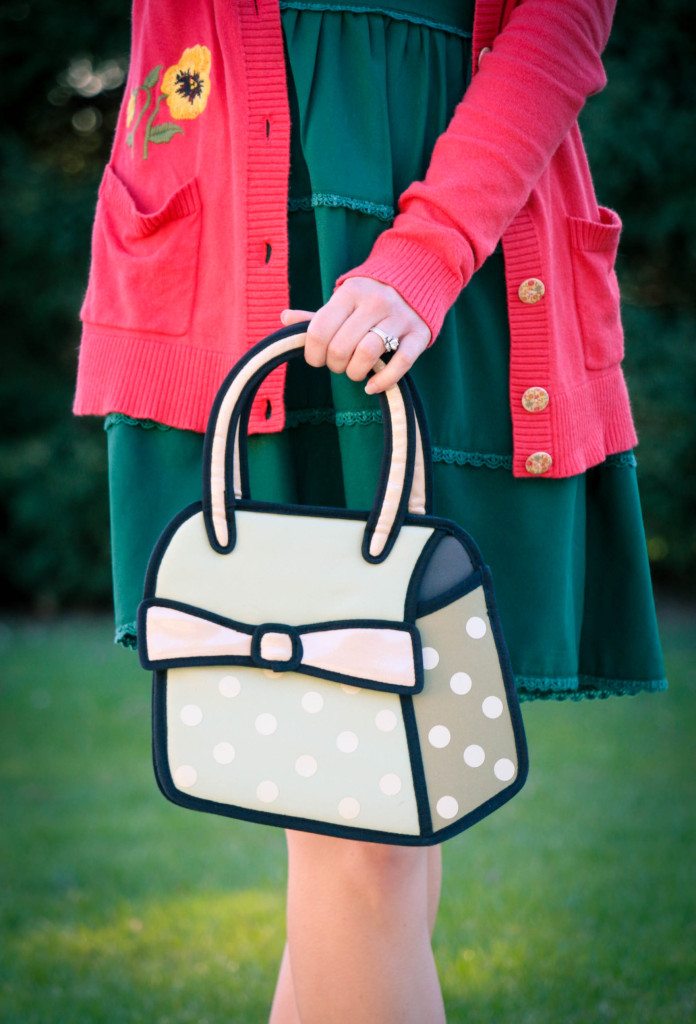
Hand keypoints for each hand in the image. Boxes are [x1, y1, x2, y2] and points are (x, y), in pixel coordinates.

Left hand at [278, 277, 430, 393]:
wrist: (419, 278)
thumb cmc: (370, 298)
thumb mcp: (343, 301)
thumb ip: (317, 316)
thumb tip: (284, 318)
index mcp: (351, 292)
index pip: (320, 330)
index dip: (313, 353)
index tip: (317, 359)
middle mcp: (375, 302)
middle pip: (341, 346)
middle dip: (334, 365)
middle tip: (338, 365)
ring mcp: (399, 318)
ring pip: (367, 355)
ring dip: (355, 373)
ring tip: (355, 372)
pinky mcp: (419, 334)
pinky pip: (400, 364)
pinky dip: (383, 381)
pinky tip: (372, 386)